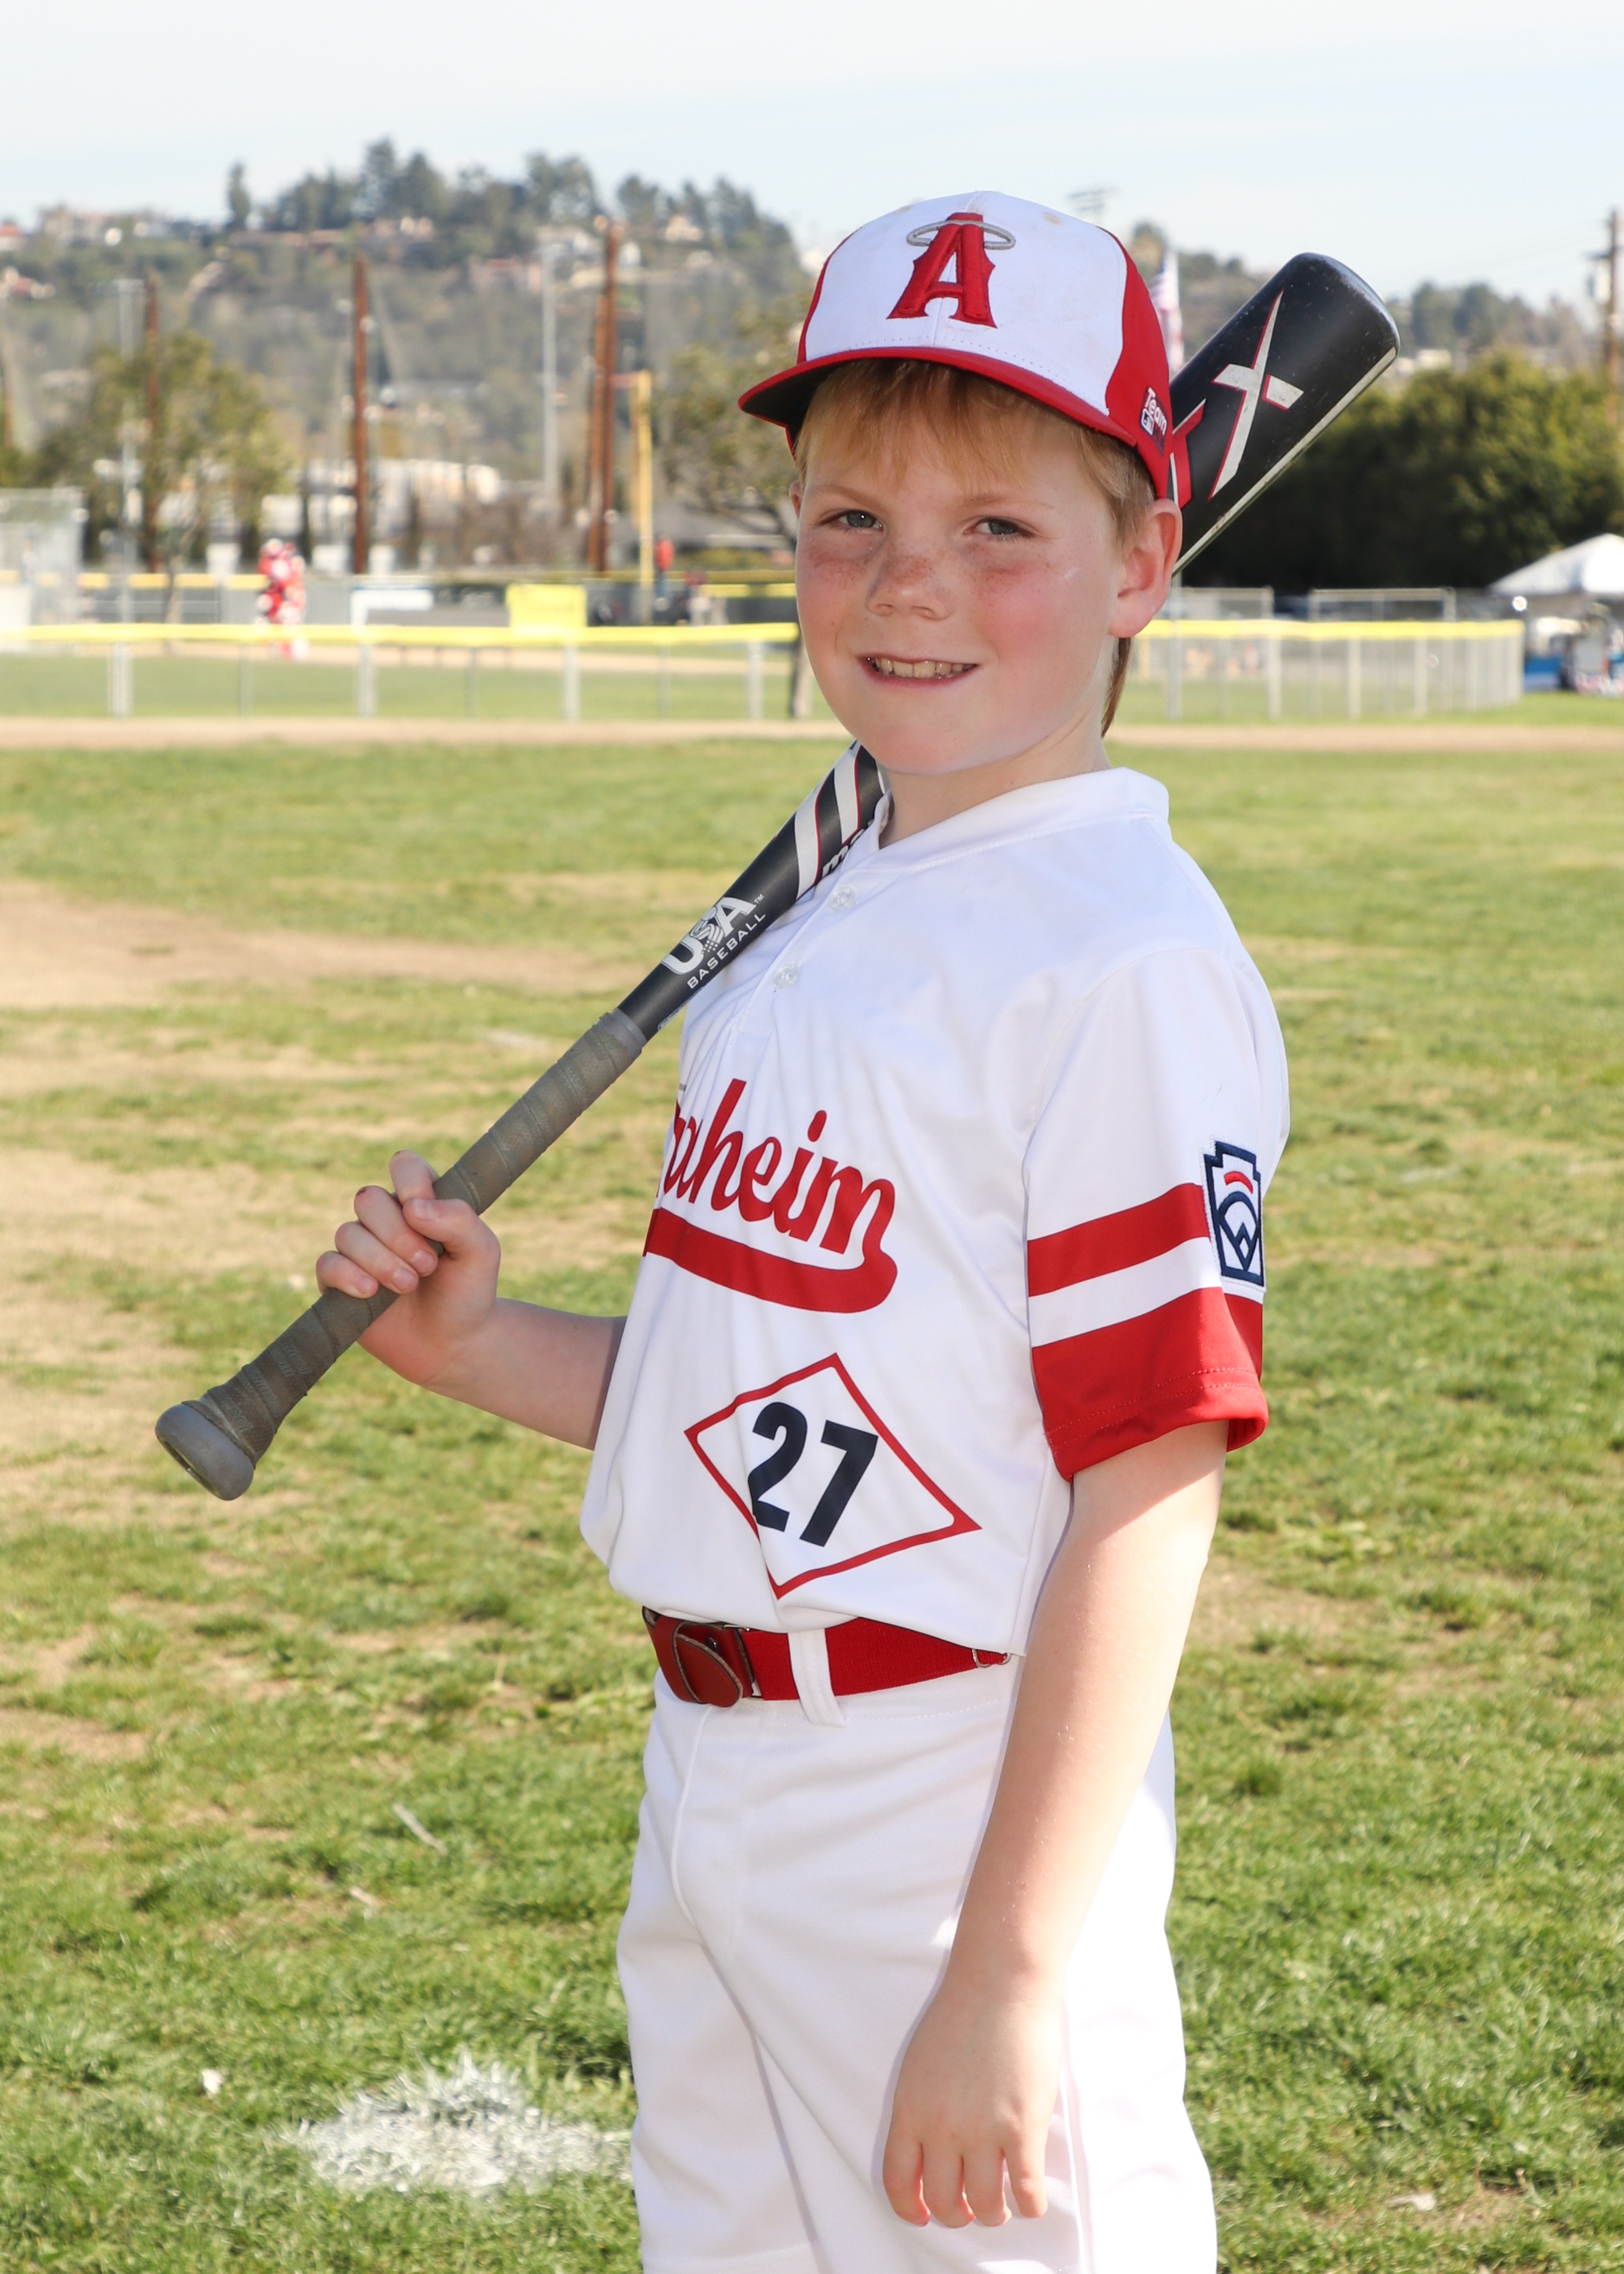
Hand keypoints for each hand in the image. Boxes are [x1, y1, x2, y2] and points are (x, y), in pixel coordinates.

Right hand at [316, 1150, 499, 1387]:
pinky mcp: (339, 1281)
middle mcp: (386, 1219)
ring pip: (348, 1233)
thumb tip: (413, 1207)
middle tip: (428, 1265)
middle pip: (368, 1199)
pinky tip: (371, 1292)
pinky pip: (328, 1264)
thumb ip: (458, 1219)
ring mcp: (360, 1249)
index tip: (425, 1216)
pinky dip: (349, 1276)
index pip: (403, 1165)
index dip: (410, 1184)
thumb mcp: (481, 1252)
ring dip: (381, 1261)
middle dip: (398, 1234)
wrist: (453, 1345)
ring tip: (409, 1286)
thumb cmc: (468, 1292)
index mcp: (421, 1201)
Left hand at [881, 1972, 1060, 2227]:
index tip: (924, 2214)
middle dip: (957, 2214)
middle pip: (943, 2201)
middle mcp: (941, 2127)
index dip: (911, 2208)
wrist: (1000, 1981)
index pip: (898, 2181)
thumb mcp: (921, 2064)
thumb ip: (923, 2107)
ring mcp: (983, 2130)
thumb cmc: (963, 2013)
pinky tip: (1030, 2198)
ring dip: (993, 2213)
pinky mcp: (1022, 2128)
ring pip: (985, 2205)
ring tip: (1001, 2204)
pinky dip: (1029, 2205)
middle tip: (971, 2206)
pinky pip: (1025, 2192)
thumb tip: (934, 2149)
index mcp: (910, 2109)